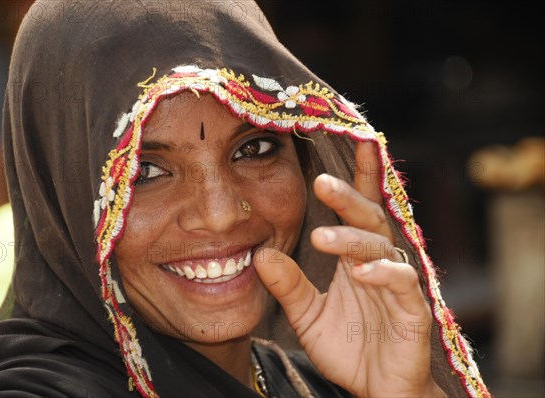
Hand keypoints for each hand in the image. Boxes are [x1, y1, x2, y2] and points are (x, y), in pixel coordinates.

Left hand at [254, 142, 444, 396]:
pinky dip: (383, 274)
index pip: (357, 210)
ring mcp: (398, 283)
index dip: (358, 177)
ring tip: (323, 237)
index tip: (352, 141)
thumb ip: (288, 285)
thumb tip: (259, 255)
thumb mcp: (307, 314)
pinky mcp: (412, 309)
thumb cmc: (347, 347)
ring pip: (380, 246)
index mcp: (355, 257)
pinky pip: (401, 282)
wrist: (376, 389)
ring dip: (353, 239)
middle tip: (321, 182)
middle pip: (368, 219)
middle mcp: (378, 262)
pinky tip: (361, 272)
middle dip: (348, 197)